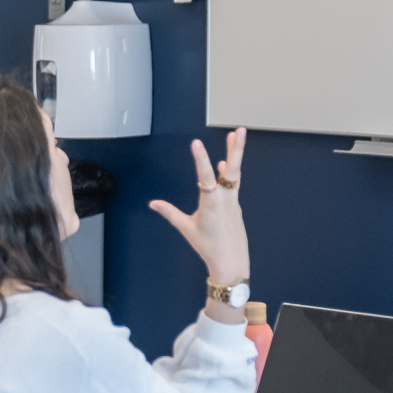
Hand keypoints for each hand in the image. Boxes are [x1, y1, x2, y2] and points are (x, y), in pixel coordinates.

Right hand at [146, 130, 251, 290]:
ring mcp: (233, 201)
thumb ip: (170, 213)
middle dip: (235, 149)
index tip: (196, 143)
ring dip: (234, 154)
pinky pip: (233, 183)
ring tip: (235, 136)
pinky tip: (225, 164)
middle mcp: (225, 198)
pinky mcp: (235, 205)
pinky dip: (230, 172)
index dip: (200, 159)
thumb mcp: (186, 228)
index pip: (204, 176)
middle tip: (239, 131)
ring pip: (234, 173)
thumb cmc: (208, 246)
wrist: (231, 261)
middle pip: (232, 169)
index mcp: (211, 203)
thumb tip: (153, 203)